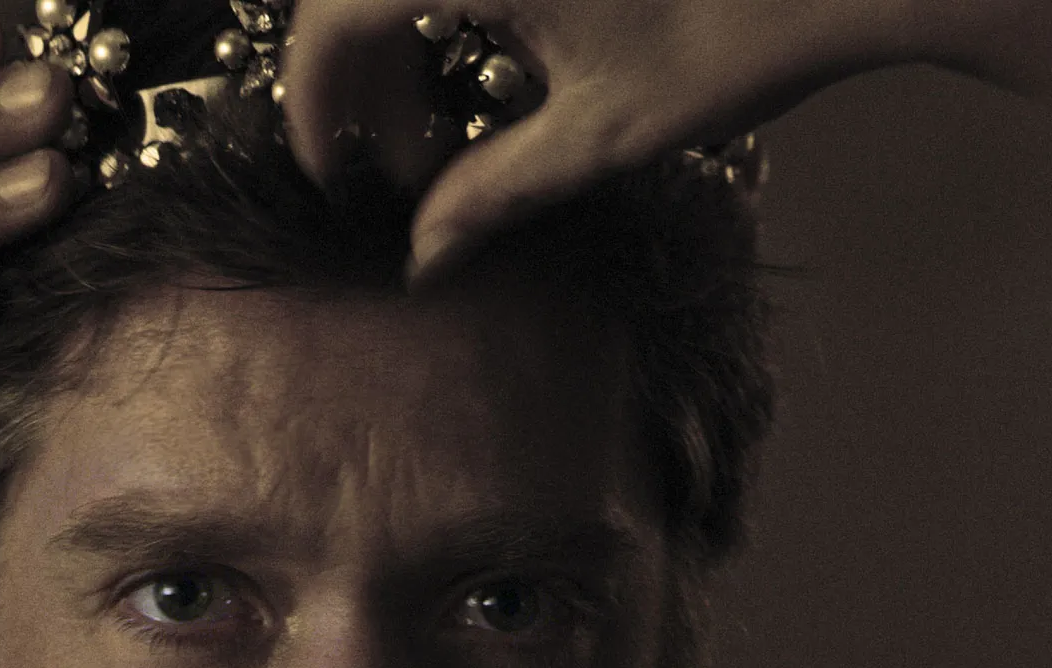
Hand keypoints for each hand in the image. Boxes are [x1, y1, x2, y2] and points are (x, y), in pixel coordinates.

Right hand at [283, 0, 910, 277]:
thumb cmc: (737, 39)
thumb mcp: (603, 134)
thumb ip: (494, 192)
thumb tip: (422, 259)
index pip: (336, 17)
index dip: (314, 99)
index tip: (331, 172)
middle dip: (364, 83)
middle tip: (409, 171)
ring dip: (408, 49)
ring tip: (452, 137)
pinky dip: (454, 16)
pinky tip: (496, 73)